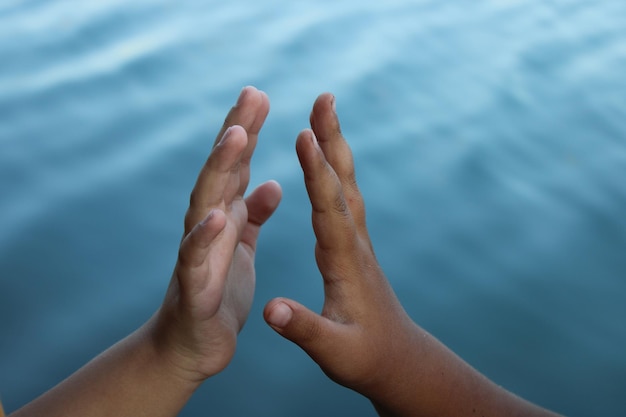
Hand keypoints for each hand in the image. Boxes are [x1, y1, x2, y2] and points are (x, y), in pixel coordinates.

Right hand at [154, 86, 281, 382]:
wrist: (194, 352)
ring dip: (220, 171)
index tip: (259, 96)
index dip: (248, 134)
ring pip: (207, 206)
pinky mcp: (196, 293)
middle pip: (224, 176)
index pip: (240, 170)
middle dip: (238, 133)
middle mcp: (211, 232)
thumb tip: (269, 184)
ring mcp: (200, 259)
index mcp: (229, 222)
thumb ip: (251, 218)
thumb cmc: (220, 299)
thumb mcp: (242, 253)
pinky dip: (204, 238)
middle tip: (253, 92)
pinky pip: (198, 262)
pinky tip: (217, 216)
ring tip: (236, 136)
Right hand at [264, 93, 562, 416]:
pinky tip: (325, 161)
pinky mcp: (353, 245)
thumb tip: (272, 310)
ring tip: (323, 113)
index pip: (330, 209)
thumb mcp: (333, 350)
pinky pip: (342, 197)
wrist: (398, 359)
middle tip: (325, 97)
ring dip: (334, 147)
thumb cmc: (365, 357)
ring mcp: (356, 241)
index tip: (304, 134)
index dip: (316, 173)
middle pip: (342, 182)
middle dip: (332, 139)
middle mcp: (354, 243)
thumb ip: (304, 328)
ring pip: (345, 184)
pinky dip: (332, 170)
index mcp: (345, 262)